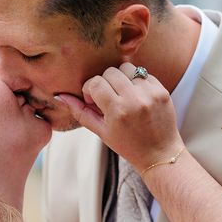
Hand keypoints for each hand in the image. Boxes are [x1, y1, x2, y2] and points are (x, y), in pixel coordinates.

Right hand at [55, 63, 182, 169]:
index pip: (96, 82)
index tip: (93, 99)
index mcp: (117, 111)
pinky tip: (137, 97)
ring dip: (121, 78)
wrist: (160, 153)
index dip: (90, 89)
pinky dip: (136, 82)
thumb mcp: (101, 132)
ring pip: (127, 68)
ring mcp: (150, 93)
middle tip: (107, 97)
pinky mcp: (162, 90)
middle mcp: (135, 99)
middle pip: (110, 72)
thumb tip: (60, 96)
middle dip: (104, 82)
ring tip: (122, 94)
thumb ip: (80, 112)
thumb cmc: (128, 145)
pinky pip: (143, 73)